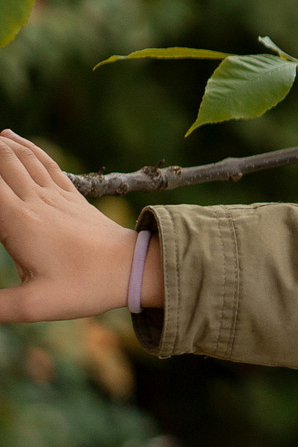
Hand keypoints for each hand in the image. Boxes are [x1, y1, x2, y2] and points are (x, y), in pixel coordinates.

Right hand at [0, 131, 154, 322]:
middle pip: (3, 164)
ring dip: (1, 145)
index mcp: (19, 223)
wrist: (135, 268)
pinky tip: (17, 140)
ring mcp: (56, 196)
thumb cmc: (86, 287)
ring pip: (23, 158)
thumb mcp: (34, 306)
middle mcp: (35, 202)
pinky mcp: (72, 197)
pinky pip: (46, 164)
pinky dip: (28, 148)